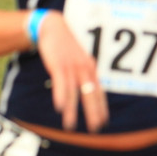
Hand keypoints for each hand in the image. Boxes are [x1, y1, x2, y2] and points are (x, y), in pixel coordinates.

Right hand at [38, 11, 108, 131]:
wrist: (53, 26)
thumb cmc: (65, 45)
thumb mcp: (78, 58)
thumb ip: (84, 72)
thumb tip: (88, 89)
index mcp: (90, 68)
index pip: (98, 91)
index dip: (101, 107)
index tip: (103, 122)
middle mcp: (84, 68)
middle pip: (90, 94)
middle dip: (92, 112)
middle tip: (94, 129)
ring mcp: (71, 66)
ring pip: (74, 92)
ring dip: (72, 110)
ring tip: (70, 126)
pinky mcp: (58, 64)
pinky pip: (61, 83)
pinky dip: (61, 96)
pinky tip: (59, 107)